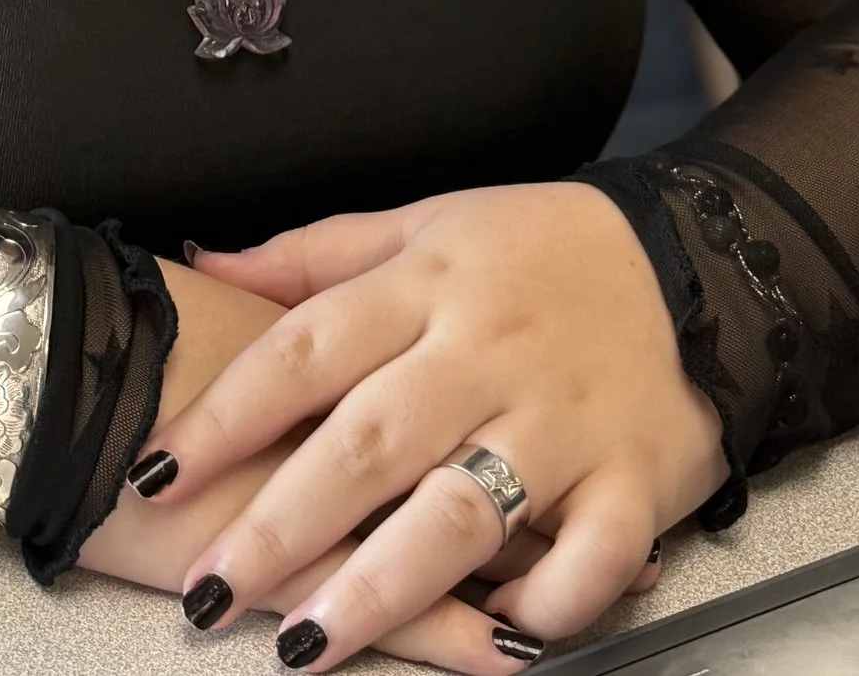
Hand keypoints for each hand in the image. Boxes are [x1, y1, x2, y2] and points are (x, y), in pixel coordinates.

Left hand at [124, 185, 721, 668]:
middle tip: (208, 588)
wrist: (703, 264)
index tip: (156, 473)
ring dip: (378, 586)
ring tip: (302, 644)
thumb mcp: (428, 224)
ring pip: (462, 512)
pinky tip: (492, 638)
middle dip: (281, 522)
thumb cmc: (540, 253)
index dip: (226, 413)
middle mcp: (488, 353)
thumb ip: (318, 257)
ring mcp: (563, 422)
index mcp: (430, 283)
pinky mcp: (634, 482)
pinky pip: (587, 558)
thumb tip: (208, 262)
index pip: (307, 347)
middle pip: (371, 442)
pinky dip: (542, 604)